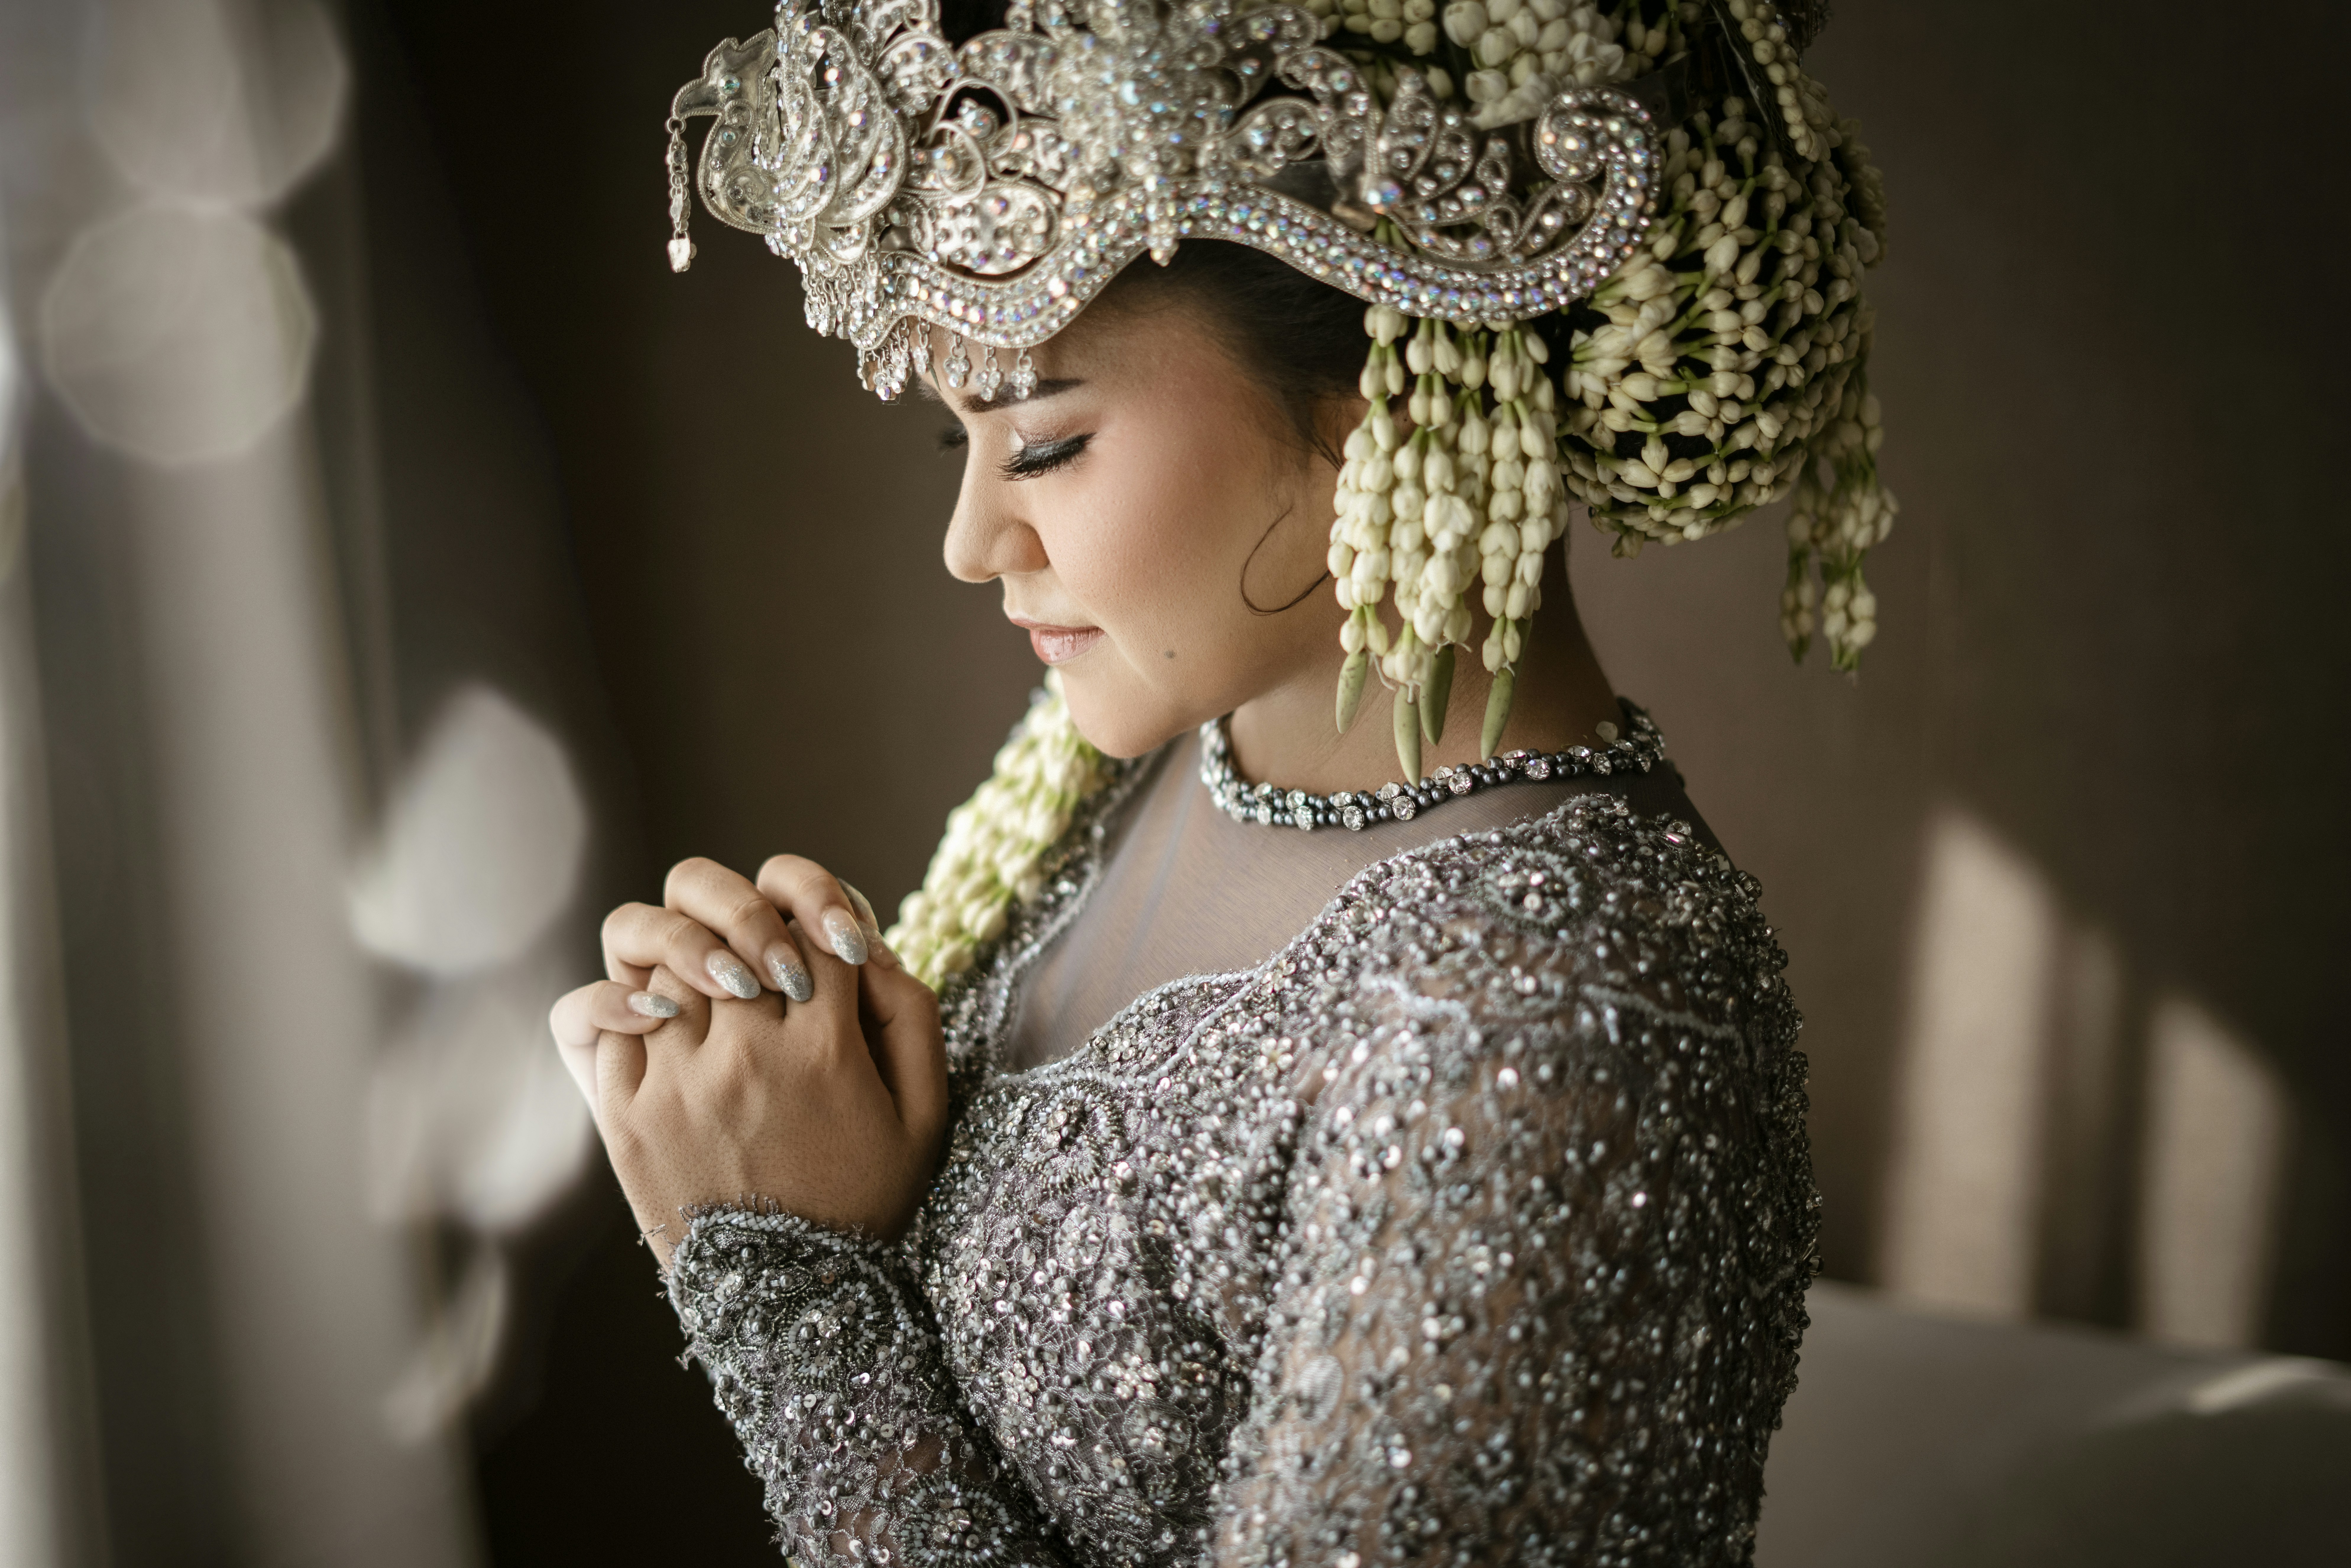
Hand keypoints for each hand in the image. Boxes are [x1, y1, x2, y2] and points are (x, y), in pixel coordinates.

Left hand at [548, 858, 944, 1262]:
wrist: (789, 1301)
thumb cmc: (865, 1201)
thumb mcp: (923, 1113)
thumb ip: (909, 1014)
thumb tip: (865, 945)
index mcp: (825, 1049)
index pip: (814, 927)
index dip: (823, 922)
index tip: (827, 952)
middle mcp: (747, 1055)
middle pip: (739, 934)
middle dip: (759, 937)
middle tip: (772, 969)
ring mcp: (678, 1082)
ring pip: (672, 966)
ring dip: (699, 969)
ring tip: (722, 1002)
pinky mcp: (626, 1114)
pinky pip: (612, 1019)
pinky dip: (636, 1006)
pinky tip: (667, 1026)